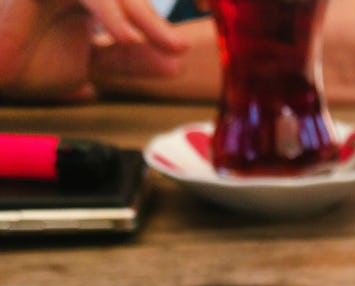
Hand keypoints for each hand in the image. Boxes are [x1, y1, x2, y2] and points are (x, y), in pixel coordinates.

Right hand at [0, 0, 187, 100]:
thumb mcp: (91, 64)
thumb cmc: (28, 61)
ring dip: (139, 13)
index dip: (157, 24)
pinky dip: (108, 9)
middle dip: (154, 18)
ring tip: (163, 43)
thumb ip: (130, 61)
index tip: (181, 49)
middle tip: (178, 47)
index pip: (132, 2)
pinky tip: (126, 35)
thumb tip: (175, 64)